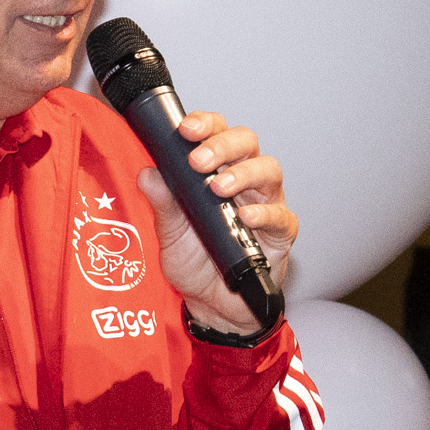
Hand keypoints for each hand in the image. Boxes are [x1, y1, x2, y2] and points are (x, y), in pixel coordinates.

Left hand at [155, 109, 294, 324]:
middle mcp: (244, 181)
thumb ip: (162, 205)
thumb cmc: (196, 264)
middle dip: (222, 145)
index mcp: (216, 171)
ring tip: (220, 188)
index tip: (185, 129)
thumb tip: (147, 174)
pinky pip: (281, 216)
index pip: (216, 132)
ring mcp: (265, 205)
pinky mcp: (280, 233)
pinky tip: (245, 219)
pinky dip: (264, 214)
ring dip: (243, 174)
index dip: (205, 124)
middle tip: (199, 161)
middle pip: (246, 142)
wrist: (212, 305)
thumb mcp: (170, 235)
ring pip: (268, 171)